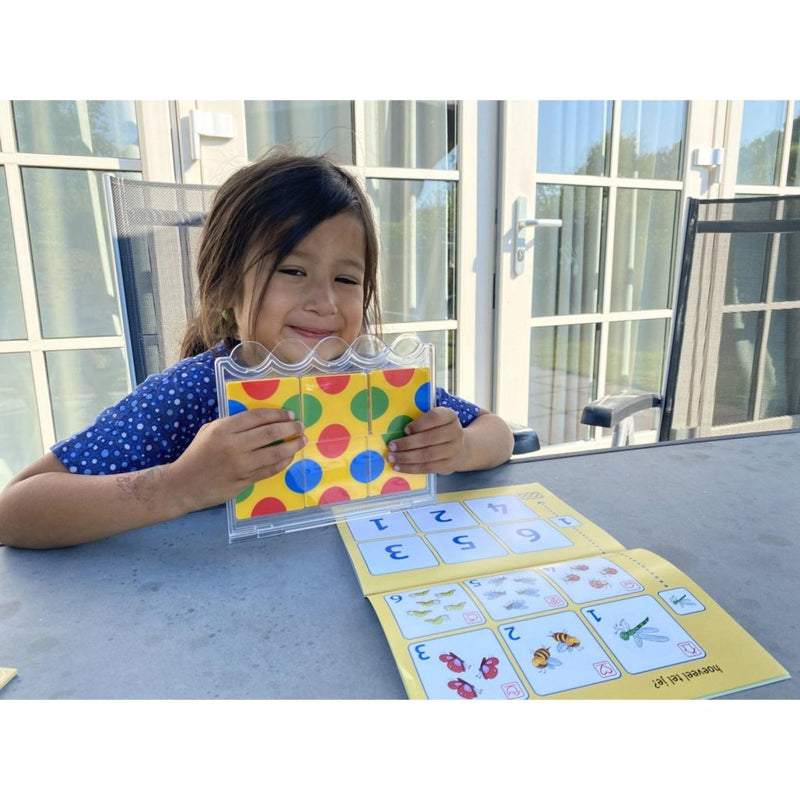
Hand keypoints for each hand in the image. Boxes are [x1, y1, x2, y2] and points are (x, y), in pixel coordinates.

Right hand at [168, 408, 304, 511]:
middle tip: (300, 425)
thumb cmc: (197, 454)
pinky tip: (289, 456)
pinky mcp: (245, 480)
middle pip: (271, 433)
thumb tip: (260, 419)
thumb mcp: (209, 430)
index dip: (277, 414)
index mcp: (224, 429)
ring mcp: (241, 465)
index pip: (258, 417)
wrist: (184, 484)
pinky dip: (283, 462)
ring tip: (301, 440)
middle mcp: (234, 445)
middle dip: (290, 428)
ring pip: (275, 452)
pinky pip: (270, 469)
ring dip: (292, 445)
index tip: (289, 414)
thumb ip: (232, 424)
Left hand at [386, 407, 464, 474]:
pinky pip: (427, 468)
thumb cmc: (439, 430)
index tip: (405, 430)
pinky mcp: (449, 465)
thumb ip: (421, 422)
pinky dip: (411, 468)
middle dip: (407, 443)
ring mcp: (454, 450)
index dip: (419, 424)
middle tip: (392, 446)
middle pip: (429, 438)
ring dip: (406, 457)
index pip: (435, 418)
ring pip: (427, 455)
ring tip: (392, 457)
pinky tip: (399, 467)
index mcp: (450, 416)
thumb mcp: (435, 421)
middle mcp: (455, 432)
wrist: (460, 448)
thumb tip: (397, 430)